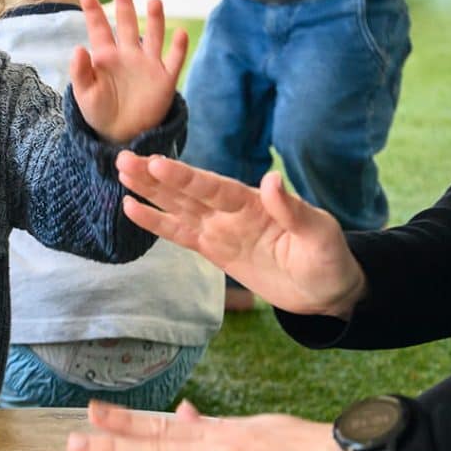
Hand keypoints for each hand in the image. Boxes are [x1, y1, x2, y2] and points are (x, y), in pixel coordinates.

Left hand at [67, 399, 365, 450]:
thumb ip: (214, 425)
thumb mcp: (253, 426)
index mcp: (218, 432)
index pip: (162, 425)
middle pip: (156, 448)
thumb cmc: (300, 445)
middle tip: (73, 441)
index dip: (125, 420)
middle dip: (113, 444)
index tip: (92, 411)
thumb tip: (184, 412)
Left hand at [71, 0, 186, 143]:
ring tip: (154, 1)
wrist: (121, 135)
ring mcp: (148, 65)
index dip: (92, 11)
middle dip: (125, 4)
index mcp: (106, 56)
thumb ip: (80, 72)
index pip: (98, 29)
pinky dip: (178, 48)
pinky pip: (174, 60)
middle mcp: (128, 55)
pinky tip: (180, 33)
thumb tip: (78, 48)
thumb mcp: (84, 95)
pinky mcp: (164, 79)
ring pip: (153, 36)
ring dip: (155, 19)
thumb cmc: (99, 112)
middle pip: (127, 24)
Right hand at [116, 153, 366, 317]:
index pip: (214, 188)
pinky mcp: (214, 250)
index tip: (158, 163)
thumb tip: (272, 181)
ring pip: (177, 207)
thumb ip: (292, 210)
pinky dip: (156, 223)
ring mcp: (221, 229)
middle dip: (156, 176)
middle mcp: (232, 211)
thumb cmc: (329, 259)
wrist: (327, 292)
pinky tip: (132, 209)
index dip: (186, 177)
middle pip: (187, 191)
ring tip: (122, 171)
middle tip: (124, 158)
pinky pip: (180, 234)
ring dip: (150, 190)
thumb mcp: (320, 235)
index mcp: (255, 203)